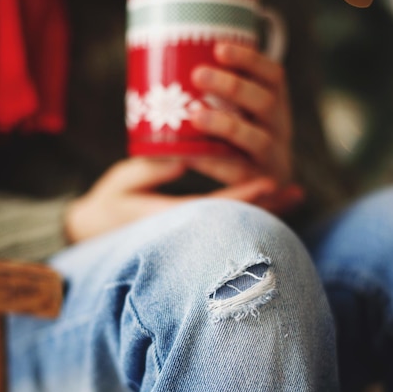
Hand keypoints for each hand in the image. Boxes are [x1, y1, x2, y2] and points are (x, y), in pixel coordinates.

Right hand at [65, 157, 299, 243]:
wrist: (96, 232)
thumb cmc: (106, 206)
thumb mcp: (121, 183)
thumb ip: (150, 171)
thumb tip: (184, 159)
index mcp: (170, 220)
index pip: (215, 208)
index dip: (244, 194)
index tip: (270, 181)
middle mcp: (187, 230)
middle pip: (235, 219)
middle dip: (267, 207)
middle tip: (296, 191)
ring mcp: (191, 232)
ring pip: (235, 222)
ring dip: (266, 210)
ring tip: (294, 194)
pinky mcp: (192, 229)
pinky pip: (226, 220)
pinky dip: (250, 210)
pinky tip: (270, 199)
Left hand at [189, 41, 293, 186]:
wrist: (264, 191)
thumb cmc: (236, 143)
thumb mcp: (240, 114)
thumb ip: (220, 94)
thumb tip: (173, 58)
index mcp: (277, 105)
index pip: (273, 76)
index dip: (250, 60)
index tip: (219, 48)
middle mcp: (280, 129)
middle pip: (266, 103)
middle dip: (233, 87)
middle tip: (197, 74)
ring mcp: (273, 159)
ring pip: (258, 139)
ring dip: (226, 124)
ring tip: (195, 114)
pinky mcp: (258, 184)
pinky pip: (239, 173)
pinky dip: (214, 163)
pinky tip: (189, 154)